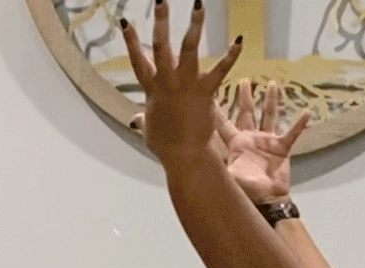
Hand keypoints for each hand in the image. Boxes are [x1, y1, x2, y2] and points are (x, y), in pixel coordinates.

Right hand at [120, 2, 243, 167]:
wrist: (184, 154)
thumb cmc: (165, 145)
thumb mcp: (149, 129)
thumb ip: (142, 120)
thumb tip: (133, 121)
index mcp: (152, 89)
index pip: (138, 60)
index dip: (130, 41)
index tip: (125, 22)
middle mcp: (167, 81)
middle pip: (162, 45)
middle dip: (161, 21)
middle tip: (162, 0)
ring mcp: (186, 84)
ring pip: (189, 48)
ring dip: (194, 25)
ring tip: (199, 4)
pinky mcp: (206, 90)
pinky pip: (220, 69)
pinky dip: (231, 55)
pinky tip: (239, 40)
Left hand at [215, 80, 311, 203]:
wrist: (268, 200)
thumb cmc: (247, 190)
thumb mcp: (229, 176)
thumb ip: (217, 165)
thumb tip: (198, 159)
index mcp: (236, 143)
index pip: (223, 123)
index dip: (216, 109)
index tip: (209, 92)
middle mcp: (251, 138)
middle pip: (247, 112)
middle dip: (245, 97)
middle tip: (243, 80)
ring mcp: (267, 141)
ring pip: (269, 115)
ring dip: (271, 100)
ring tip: (271, 84)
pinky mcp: (282, 148)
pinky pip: (292, 133)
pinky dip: (299, 124)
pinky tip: (306, 112)